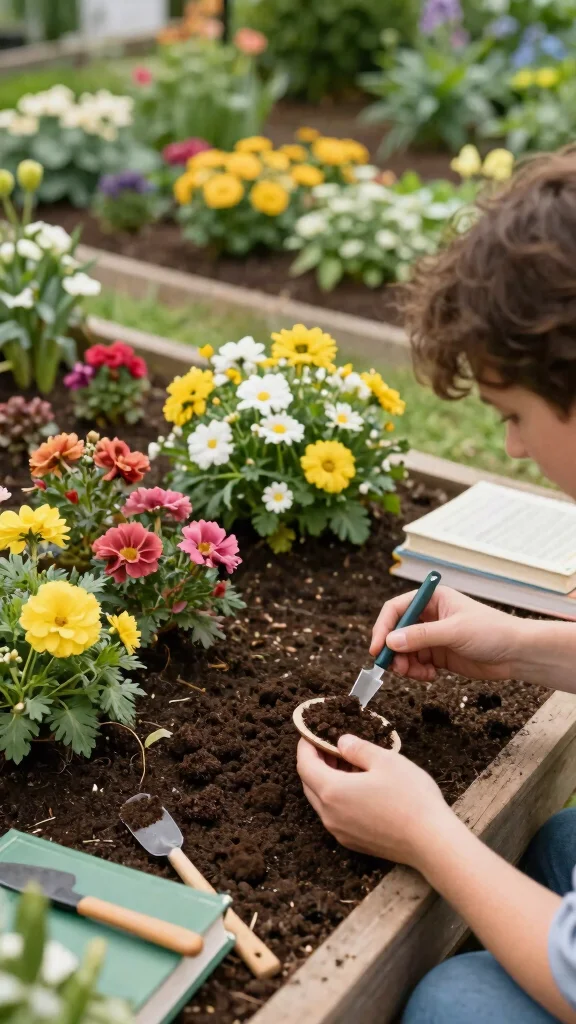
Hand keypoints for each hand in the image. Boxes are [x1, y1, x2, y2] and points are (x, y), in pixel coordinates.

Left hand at [297, 735, 452, 866]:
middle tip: (331, 745)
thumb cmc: (410, 798)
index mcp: (332, 792)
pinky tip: (359, 787)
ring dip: (327, 780)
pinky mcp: (353, 842)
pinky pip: (335, 815)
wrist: (431, 843)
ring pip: (322, 801)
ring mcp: (340, 832)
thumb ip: (357, 748)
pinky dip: (338, 798)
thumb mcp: (385, 761)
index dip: (305, 746)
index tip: (311, 732)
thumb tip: (341, 742)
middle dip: (315, 762)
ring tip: (348, 764)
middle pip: (309, 784)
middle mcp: (329, 815)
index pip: (304, 765)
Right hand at [371, 585, 526, 682]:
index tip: (378, 648)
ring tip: (417, 674)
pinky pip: (417, 664)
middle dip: (393, 650)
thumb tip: (390, 642)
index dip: (383, 627)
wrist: (516, 654)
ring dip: (405, 665)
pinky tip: (431, 676)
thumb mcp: (454, 631)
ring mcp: (433, 636)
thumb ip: (421, 636)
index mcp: (432, 599)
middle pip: (396, 632)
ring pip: (404, 651)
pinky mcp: (438, 655)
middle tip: (395, 668)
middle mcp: (429, 616)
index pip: (396, 609)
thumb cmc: (491, 632)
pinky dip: (417, 672)